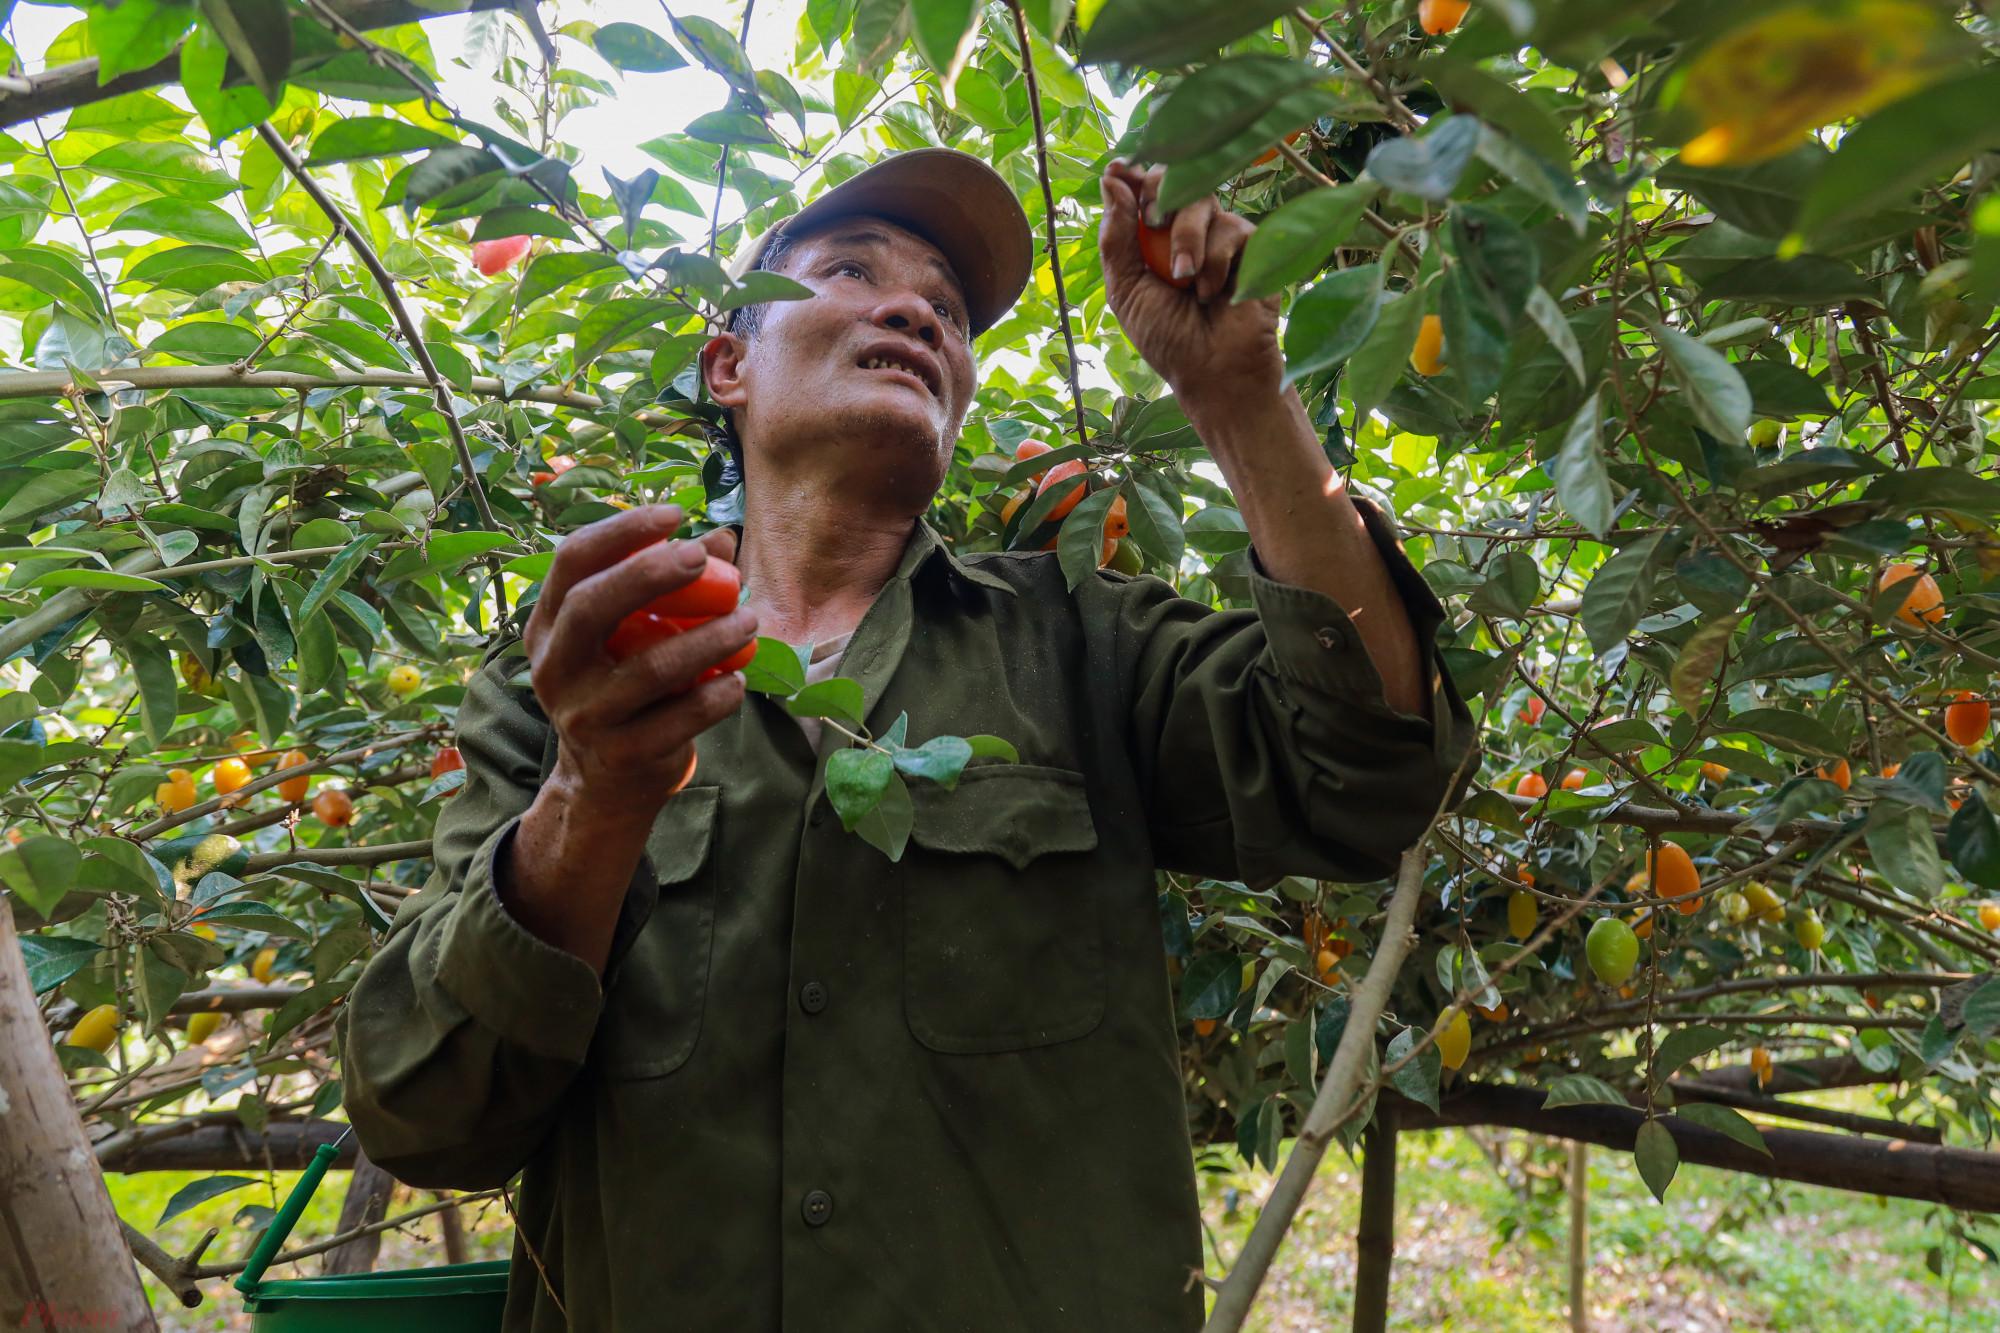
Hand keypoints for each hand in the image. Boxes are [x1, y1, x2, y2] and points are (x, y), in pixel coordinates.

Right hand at [522, 505, 753, 830]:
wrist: (604, 785)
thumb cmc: (624, 690)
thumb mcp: (631, 639)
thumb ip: (672, 588)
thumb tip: (723, 538)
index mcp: (548, 627)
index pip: (571, 562)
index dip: (620, 531)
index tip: (672, 513)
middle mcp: (555, 669)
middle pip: (591, 607)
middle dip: (649, 575)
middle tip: (702, 558)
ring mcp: (585, 715)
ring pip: (648, 669)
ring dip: (707, 640)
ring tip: (749, 621)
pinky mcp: (622, 754)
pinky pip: (679, 719)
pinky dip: (717, 696)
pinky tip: (739, 680)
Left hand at [1098, 161, 1277, 415]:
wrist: (1213, 371)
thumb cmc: (1168, 337)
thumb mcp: (1127, 288)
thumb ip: (1116, 237)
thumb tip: (1112, 179)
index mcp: (1151, 237)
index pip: (1141, 188)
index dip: (1130, 173)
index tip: (1118, 169)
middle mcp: (1186, 228)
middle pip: (1173, 178)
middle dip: (1158, 193)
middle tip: (1152, 221)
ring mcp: (1220, 234)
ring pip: (1201, 200)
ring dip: (1186, 240)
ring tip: (1183, 280)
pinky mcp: (1253, 245)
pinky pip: (1230, 228)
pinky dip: (1214, 262)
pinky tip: (1212, 294)